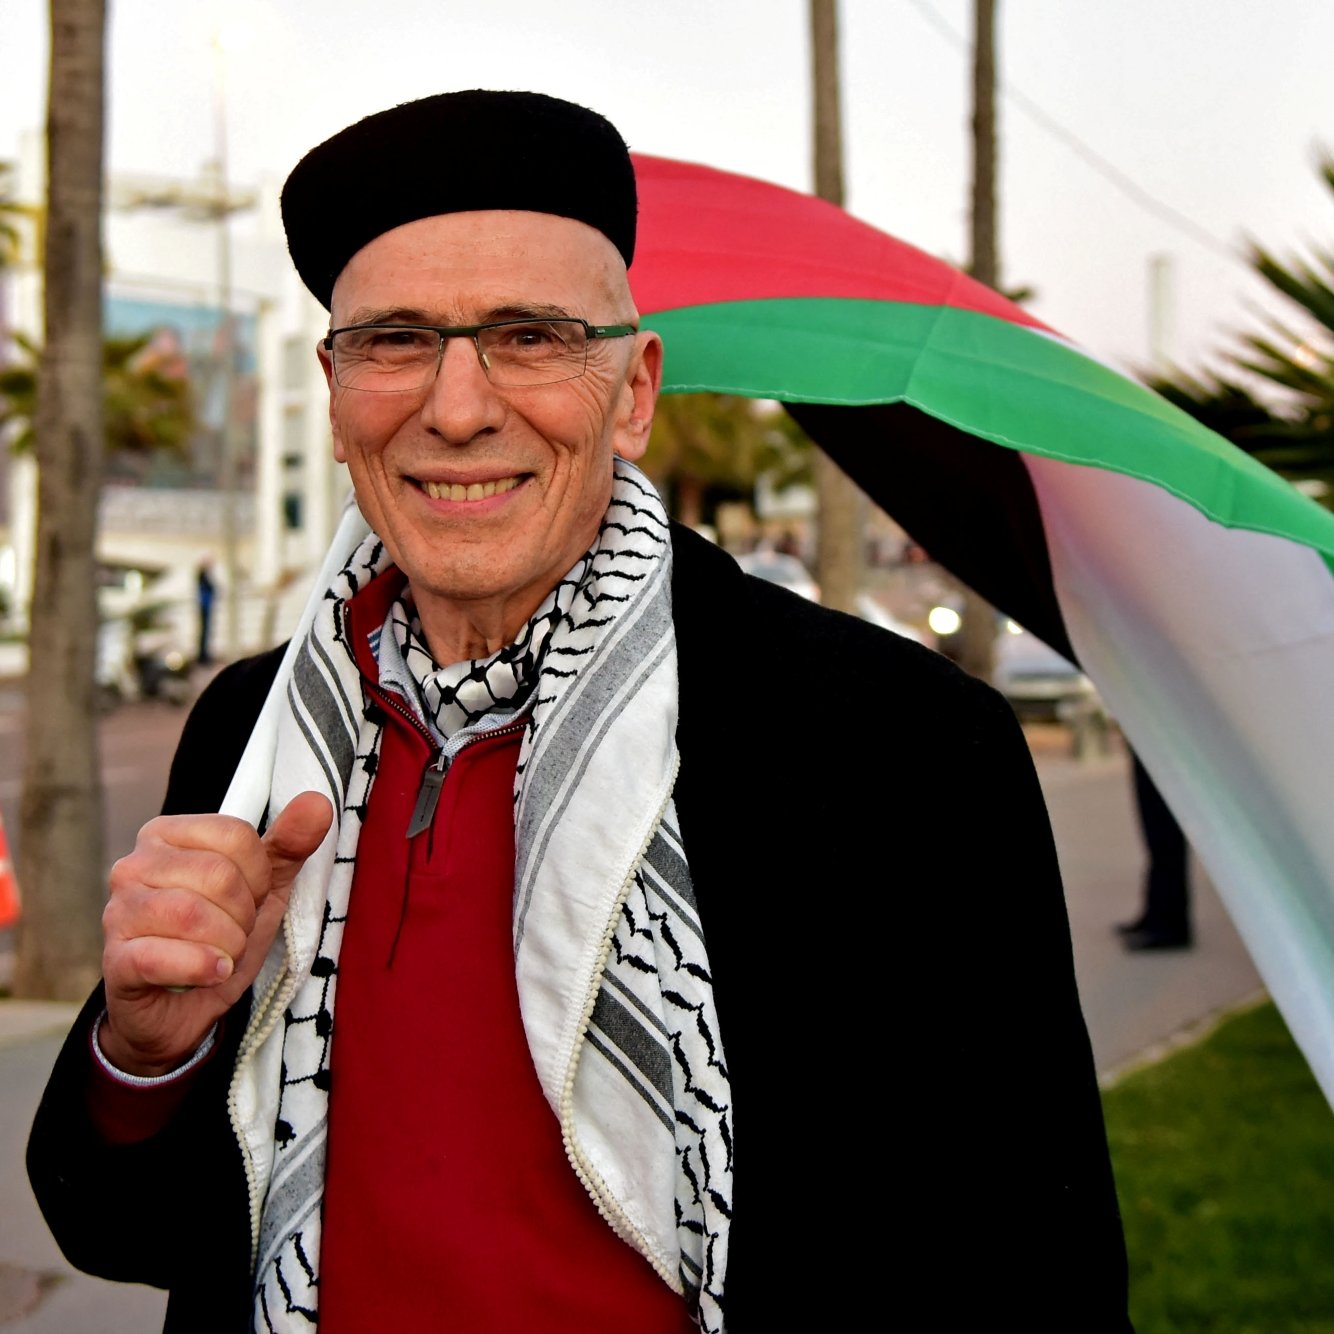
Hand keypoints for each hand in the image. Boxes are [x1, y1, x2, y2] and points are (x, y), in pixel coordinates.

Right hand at [100, 791, 333, 1076]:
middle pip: (219, 875)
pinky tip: (211, 973)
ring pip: (194, 915)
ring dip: (227, 944)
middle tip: (232, 932)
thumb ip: (289, 845)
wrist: (179, 1011)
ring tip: (221, 954)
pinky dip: (203, 969)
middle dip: (243, 914)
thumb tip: (317, 803)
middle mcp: (134, 866)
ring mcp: (118, 913)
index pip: (236, 835)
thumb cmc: (218, 938)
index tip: (249, 898)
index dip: (259, 876)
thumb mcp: (263, 889)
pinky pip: (164, 958)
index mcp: (167, 835)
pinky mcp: (115, 960)